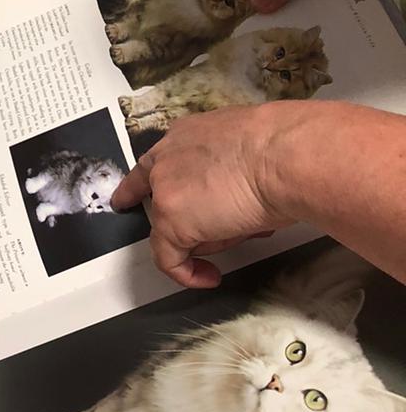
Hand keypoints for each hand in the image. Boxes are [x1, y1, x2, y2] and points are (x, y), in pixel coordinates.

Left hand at [112, 107, 294, 288]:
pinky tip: (208, 276)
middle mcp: (168, 157)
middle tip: (219, 228)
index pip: (156, 162)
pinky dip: (188, 273)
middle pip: (161, 197)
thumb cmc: (284, 149)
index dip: (143, 185)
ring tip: (244, 230)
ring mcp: (165, 190)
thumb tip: (235, 201)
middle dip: (188, 218)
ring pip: (172, 228)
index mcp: (188, 135)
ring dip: (206, 238)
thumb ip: (230, 170)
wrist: (284, 155)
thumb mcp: (249, 151)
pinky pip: (169, 258)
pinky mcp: (170, 221)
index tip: (126, 198)